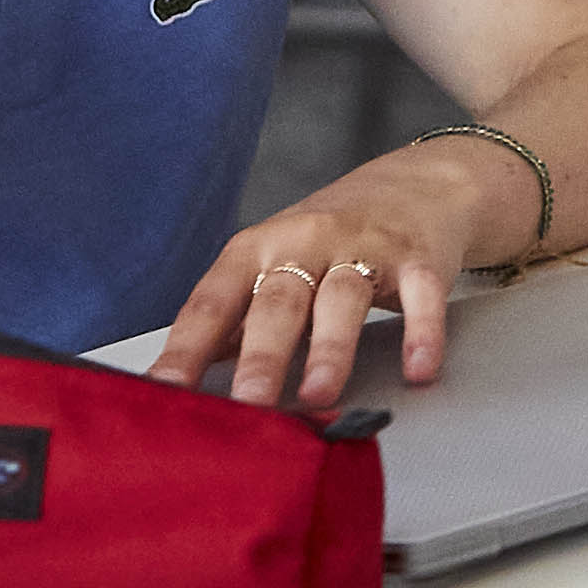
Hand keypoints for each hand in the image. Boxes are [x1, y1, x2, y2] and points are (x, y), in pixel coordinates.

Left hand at [148, 135, 530, 410]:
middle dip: (263, 354)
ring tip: (318, 394)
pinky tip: (418, 369)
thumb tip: (181, 384)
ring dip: (329, 348)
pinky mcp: (419, 258)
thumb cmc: (329, 239)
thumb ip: (235, 320)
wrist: (415, 185)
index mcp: (257, 249)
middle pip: (279, 301)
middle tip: (250, 403)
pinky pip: (420, 296)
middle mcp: (306, 243)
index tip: (166, 393)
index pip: (213, 302)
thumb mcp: (272, 265)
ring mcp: (365, 248)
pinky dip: (420, 332)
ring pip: (342, 298)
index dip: (187, 348)